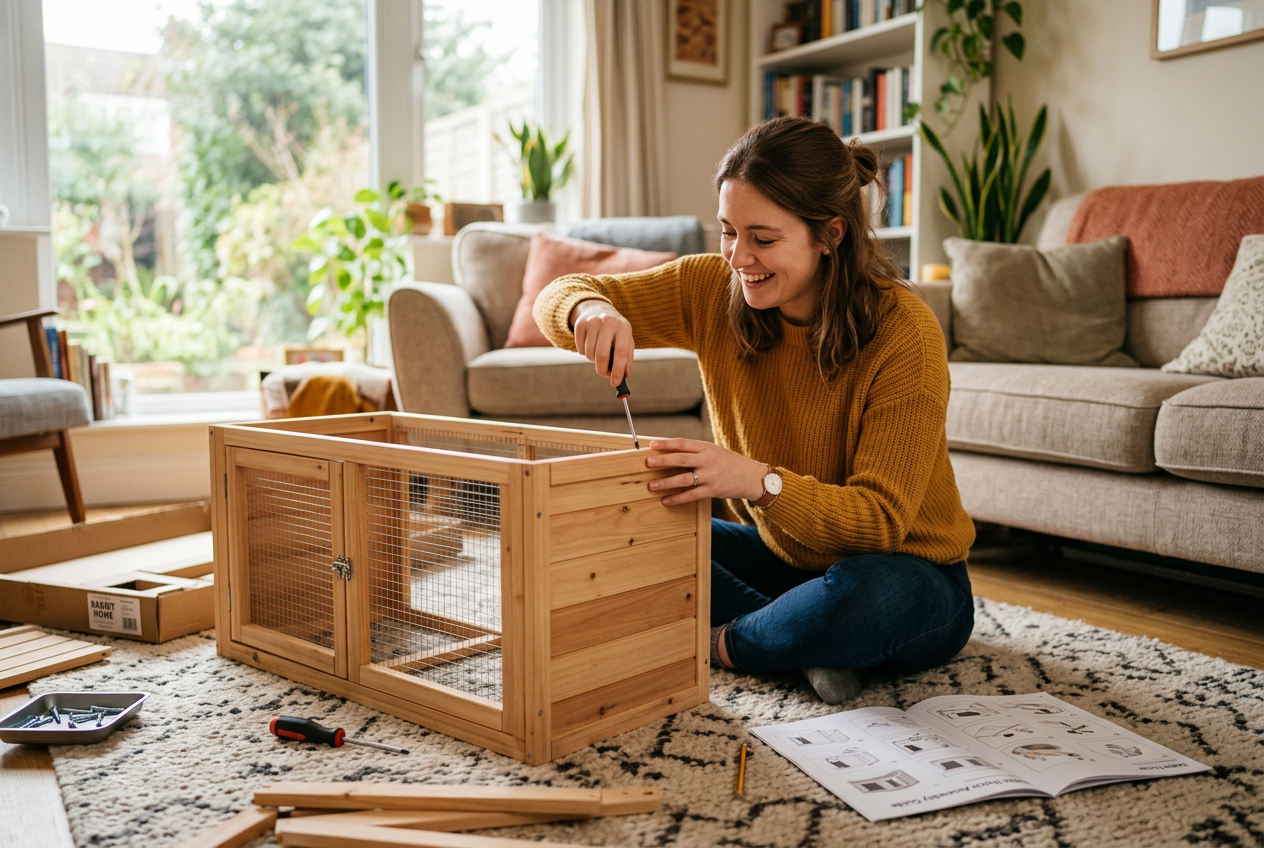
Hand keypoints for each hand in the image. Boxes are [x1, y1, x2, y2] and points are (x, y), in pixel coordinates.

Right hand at [571, 300, 633, 386]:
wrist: (597, 309)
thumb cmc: (616, 331)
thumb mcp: (626, 340)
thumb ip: (627, 359)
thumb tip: (623, 377)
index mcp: (623, 327)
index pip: (621, 353)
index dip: (618, 370)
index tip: (615, 383)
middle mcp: (608, 322)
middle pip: (602, 355)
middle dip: (603, 370)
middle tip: (605, 374)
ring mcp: (592, 322)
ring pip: (589, 354)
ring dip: (594, 360)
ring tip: (599, 351)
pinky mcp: (580, 324)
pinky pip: (580, 350)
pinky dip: (585, 353)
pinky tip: (590, 344)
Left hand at [645, 438, 768, 505]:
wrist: (752, 476)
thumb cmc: (729, 463)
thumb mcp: (714, 451)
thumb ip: (695, 452)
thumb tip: (670, 453)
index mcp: (707, 447)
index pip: (683, 443)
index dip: (667, 444)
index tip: (652, 444)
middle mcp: (708, 460)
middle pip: (681, 459)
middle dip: (662, 461)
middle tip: (647, 463)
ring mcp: (711, 475)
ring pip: (684, 478)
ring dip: (666, 482)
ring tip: (651, 485)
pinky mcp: (713, 490)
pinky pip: (692, 495)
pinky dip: (677, 498)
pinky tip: (666, 500)